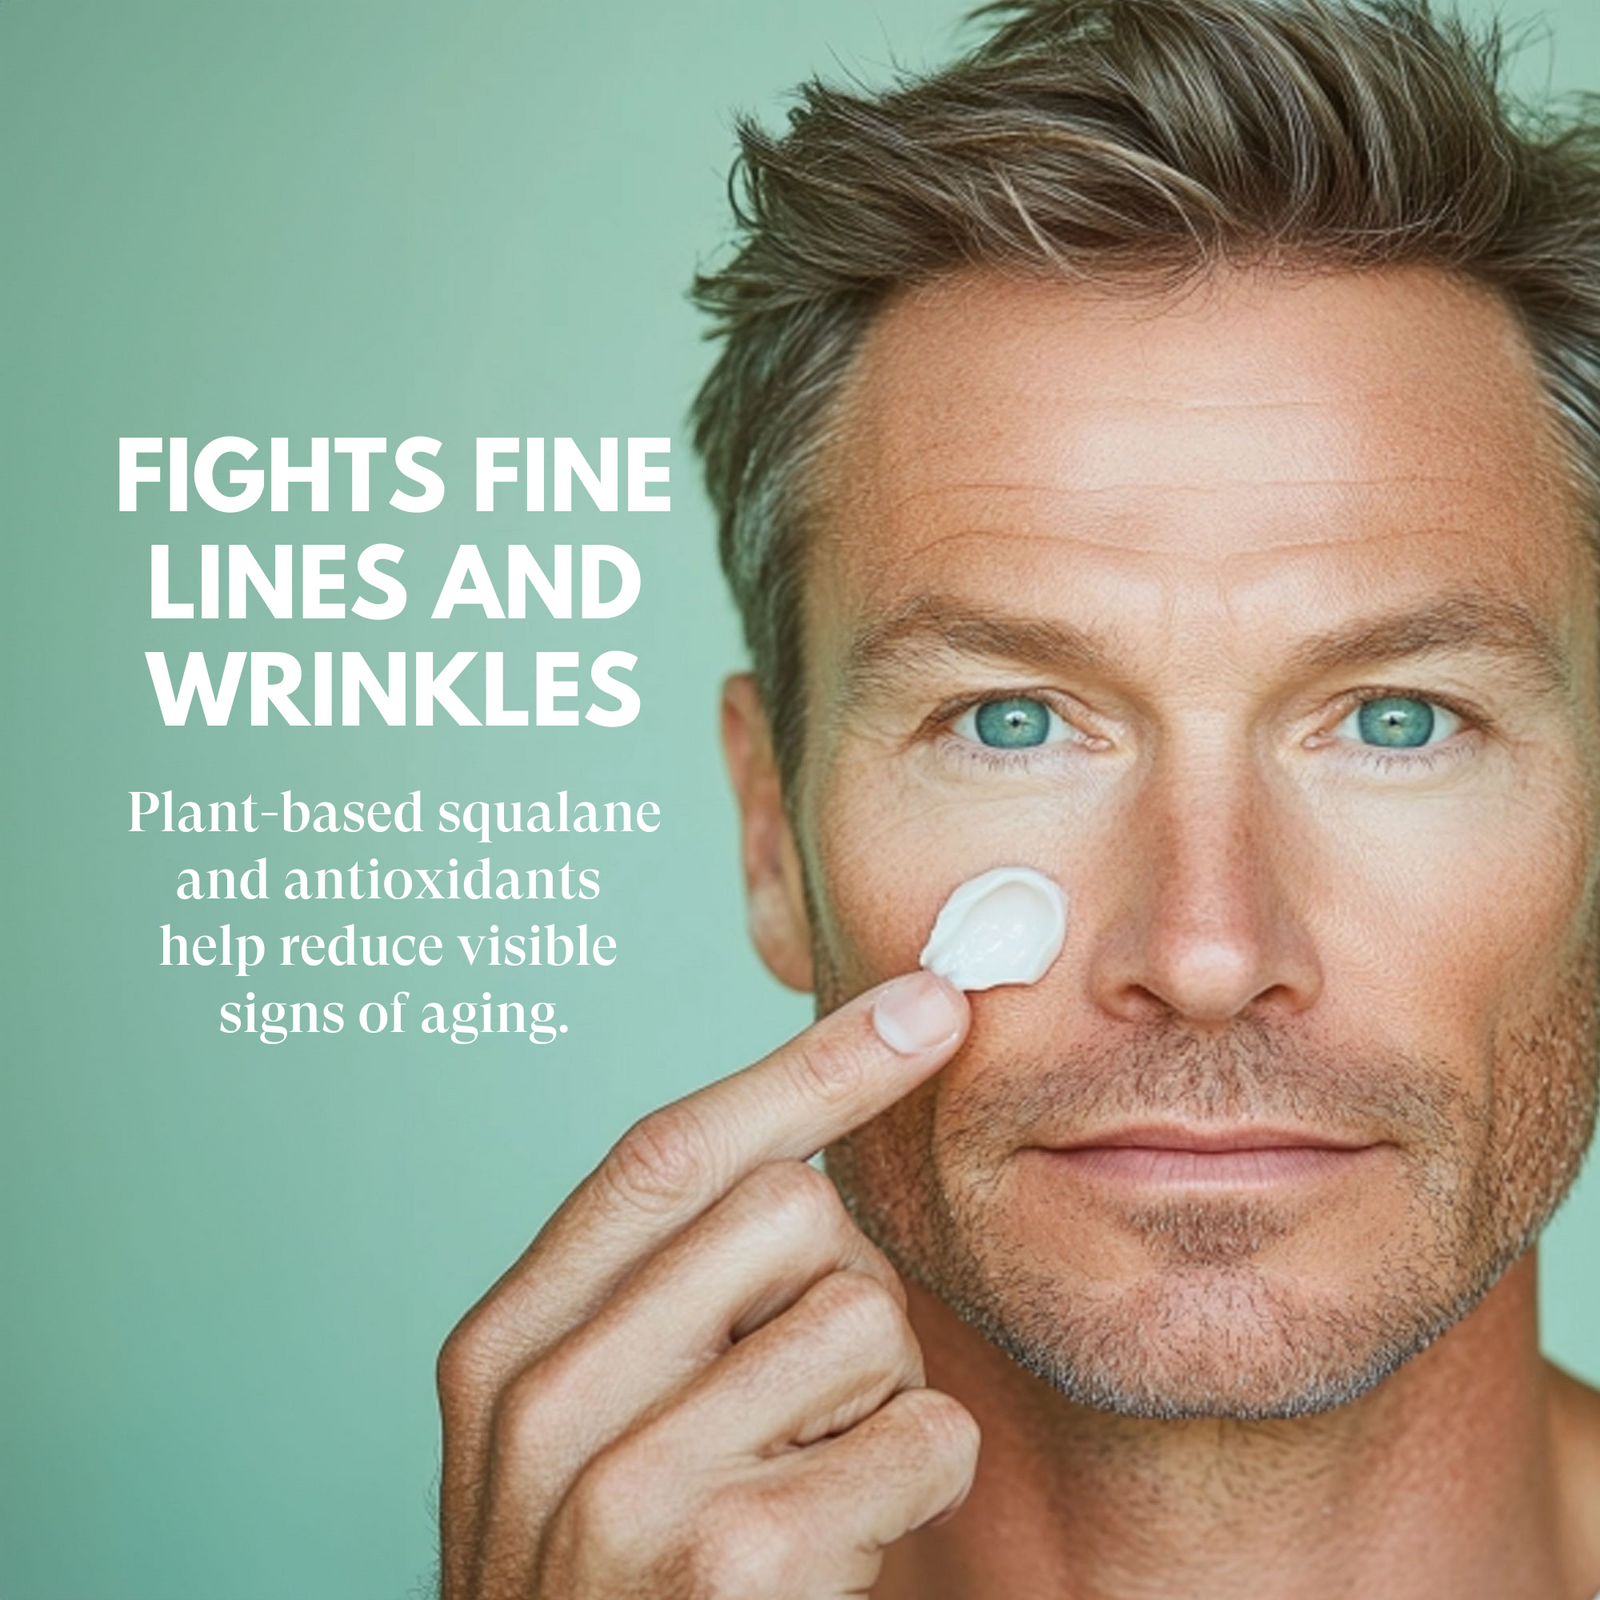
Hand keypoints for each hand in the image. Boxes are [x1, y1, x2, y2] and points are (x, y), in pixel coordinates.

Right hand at [437, 969, 978, 1598]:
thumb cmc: (621, 1584)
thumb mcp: (592, 1426)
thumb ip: (662, 1293)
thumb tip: (815, 1146)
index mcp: (504, 1345)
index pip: (668, 1151)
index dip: (808, 1067)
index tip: (927, 1004)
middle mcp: (545, 1399)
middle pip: (784, 1211)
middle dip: (834, 1283)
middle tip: (799, 1392)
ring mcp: (628, 1486)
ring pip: (862, 1314)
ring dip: (873, 1393)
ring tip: (804, 1478)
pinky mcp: (732, 1564)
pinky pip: (920, 1428)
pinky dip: (916, 1474)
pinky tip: (844, 1544)